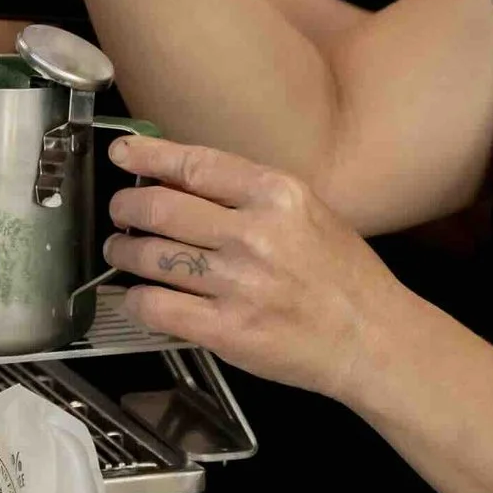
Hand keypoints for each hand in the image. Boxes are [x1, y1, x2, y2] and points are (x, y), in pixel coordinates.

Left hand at [101, 135, 405, 404]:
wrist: (372, 339)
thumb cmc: (343, 275)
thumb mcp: (309, 211)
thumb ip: (252, 195)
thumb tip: (186, 179)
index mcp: (278, 195)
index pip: (195, 164)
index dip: (148, 156)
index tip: (123, 154)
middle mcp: (255, 233)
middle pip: (161, 207)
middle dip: (127, 207)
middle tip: (120, 212)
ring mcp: (238, 283)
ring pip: (151, 256)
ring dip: (124, 251)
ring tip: (121, 250)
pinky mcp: (227, 330)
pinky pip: (158, 307)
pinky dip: (137, 299)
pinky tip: (139, 296)